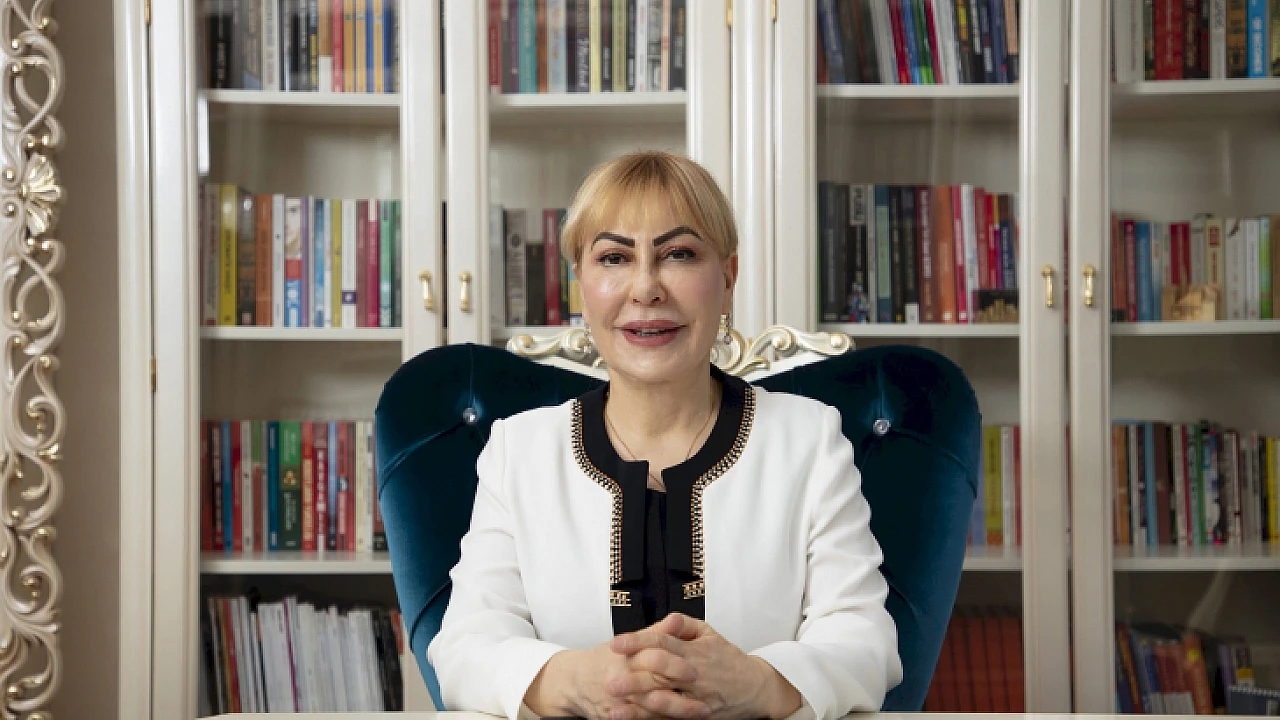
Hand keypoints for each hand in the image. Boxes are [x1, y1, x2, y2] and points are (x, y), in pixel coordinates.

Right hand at [524, 639, 711, 719]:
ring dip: (676, 715)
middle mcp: (622, 682)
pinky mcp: (615, 719)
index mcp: (627, 659)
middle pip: (653, 691)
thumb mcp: (628, 642)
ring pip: (650, 712)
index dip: (675, 666)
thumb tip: (676, 621)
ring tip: (701, 714)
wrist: (574, 681)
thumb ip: (654, 633)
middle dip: (680, 699)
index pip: (653, 661)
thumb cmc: (605, 659)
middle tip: (707, 703)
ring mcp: (619, 704)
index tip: (696, 671)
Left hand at [608, 613, 802, 719]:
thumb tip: (666, 619)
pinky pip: (672, 718)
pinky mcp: (697, 716)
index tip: (616, 643)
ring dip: (639, 704)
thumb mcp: (709, 634)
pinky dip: (652, 719)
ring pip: (665, 700)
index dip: (638, 642)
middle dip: (634, 676)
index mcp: (694, 652)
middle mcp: (694, 675)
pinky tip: (632, 718)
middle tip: (608, 678)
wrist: (755, 688)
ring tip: (614, 704)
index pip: (662, 643)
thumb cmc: (728, 659)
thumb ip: (684, 625)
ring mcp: (696, 698)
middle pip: (660, 674)